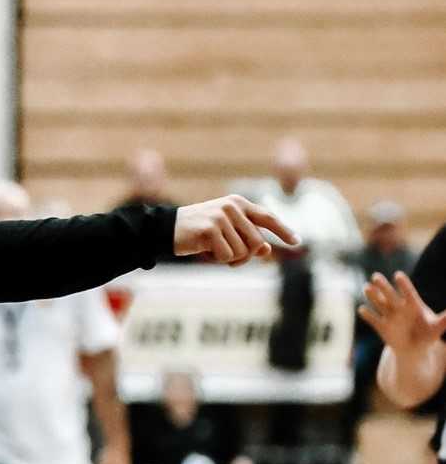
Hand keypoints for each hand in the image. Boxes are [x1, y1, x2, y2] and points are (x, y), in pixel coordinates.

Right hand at [174, 195, 298, 265]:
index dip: (283, 230)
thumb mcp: (225, 233)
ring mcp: (221, 216)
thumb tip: (266, 250)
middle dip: (246, 256)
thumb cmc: (199, 233)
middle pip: (257, 242)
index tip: (296, 242)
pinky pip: (226, 256)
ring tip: (213, 251)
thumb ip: (247, 238)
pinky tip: (205, 251)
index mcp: (238, 203)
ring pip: (243, 252)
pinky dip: (217, 260)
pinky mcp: (210, 229)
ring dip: (230, 259)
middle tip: (229, 257)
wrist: (167, 229)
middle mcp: (232, 206)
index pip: (267, 217)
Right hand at [358, 271, 445, 352]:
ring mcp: (389, 316)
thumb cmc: (427, 336)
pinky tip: (362, 310)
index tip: (398, 275)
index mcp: (413, 305)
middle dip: (383, 286)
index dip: (403, 284)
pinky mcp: (381, 326)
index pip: (408, 292)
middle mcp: (399, 308)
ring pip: (379, 304)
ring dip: (372, 296)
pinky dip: (368, 315)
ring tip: (367, 288)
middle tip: (375, 276)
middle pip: (390, 295)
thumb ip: (445, 319)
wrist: (413, 350)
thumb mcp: (437, 327)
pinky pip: (373, 320)